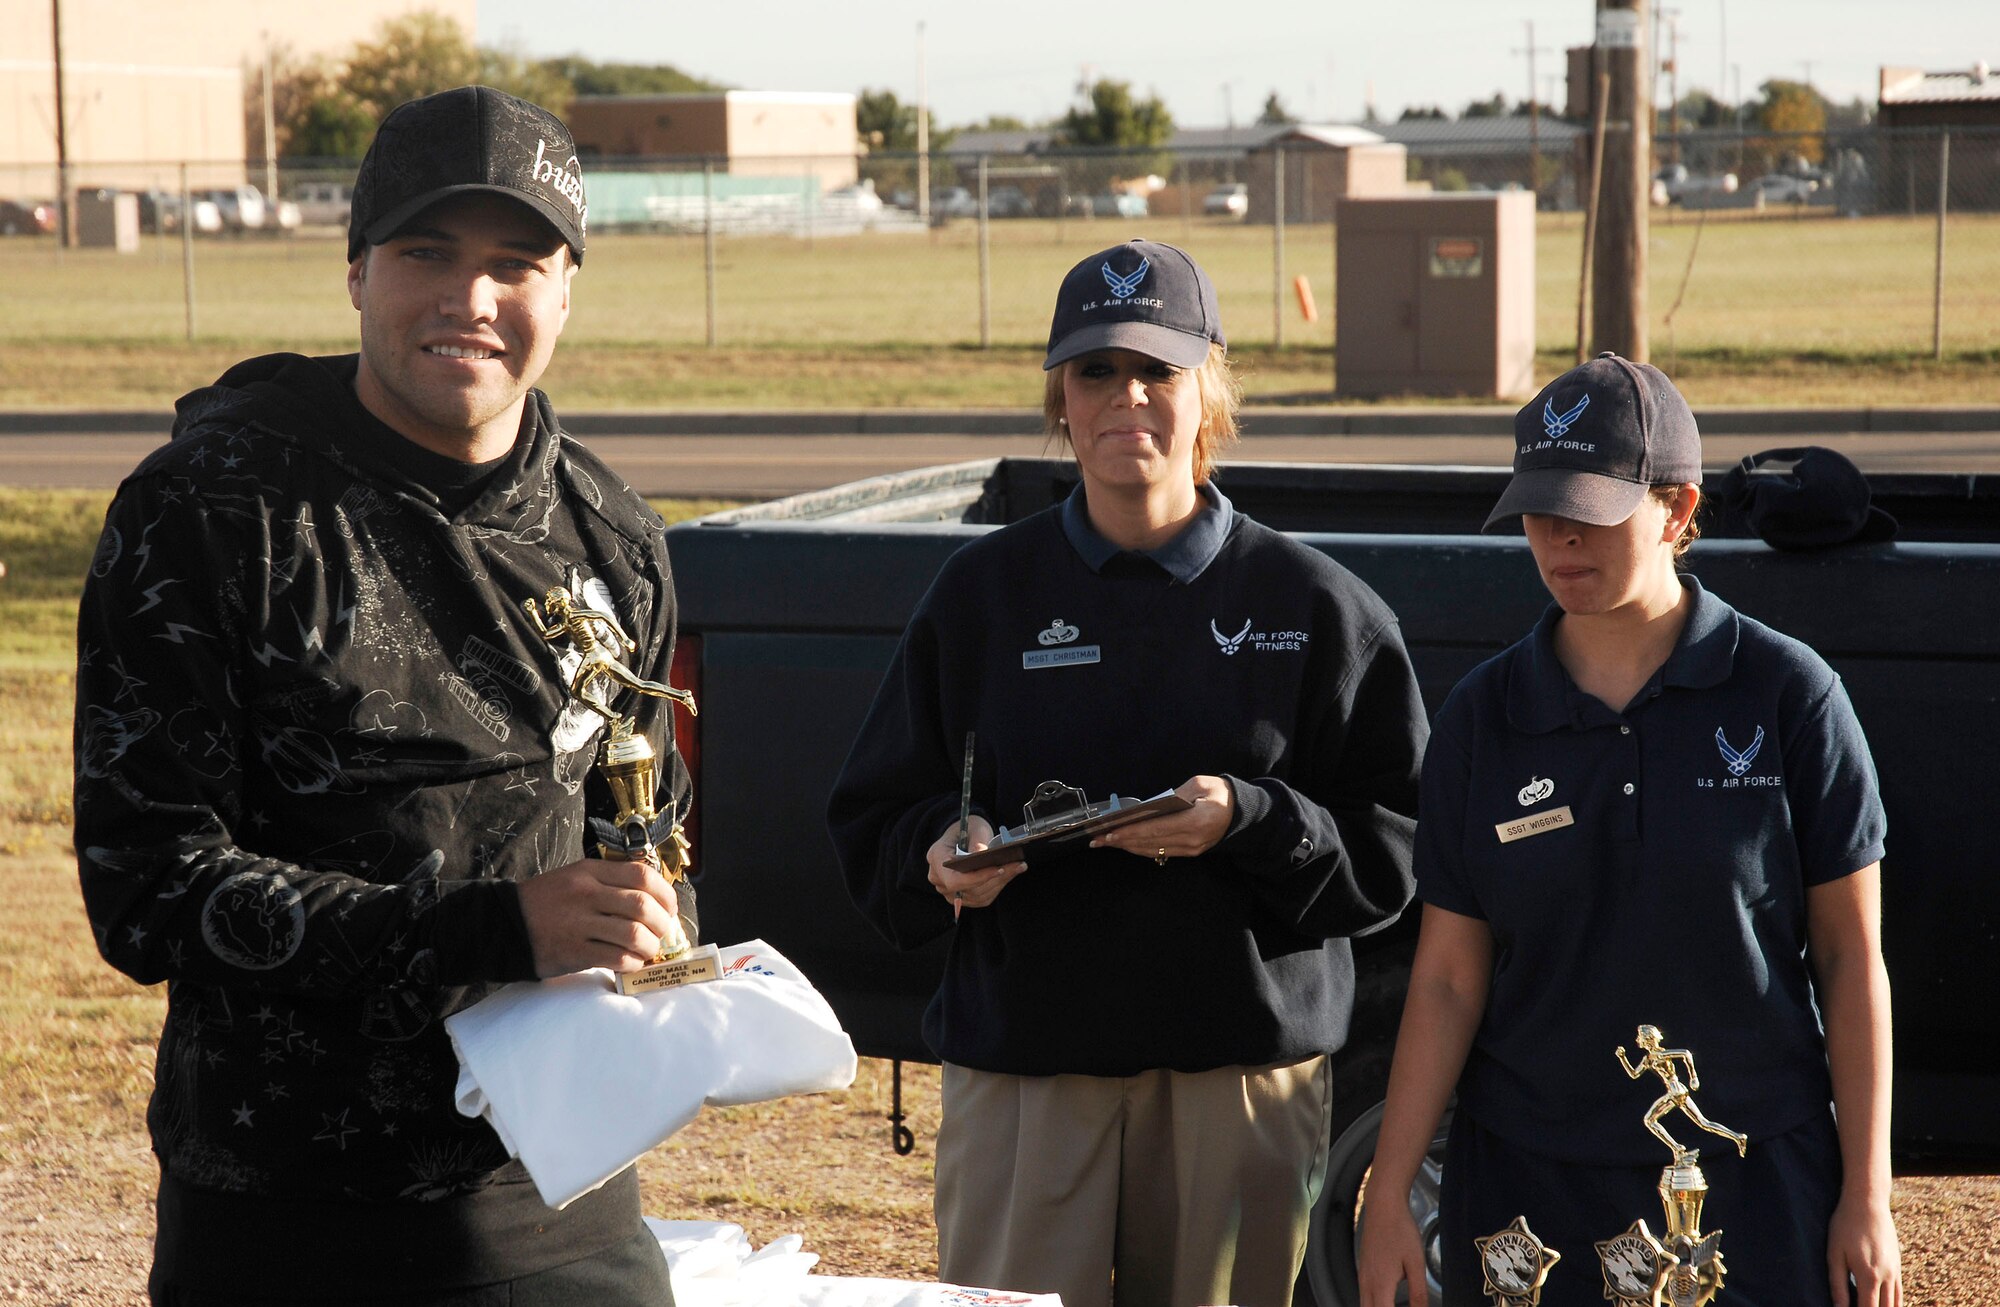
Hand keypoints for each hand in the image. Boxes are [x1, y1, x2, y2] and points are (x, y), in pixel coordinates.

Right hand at [518, 856, 680, 977]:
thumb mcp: (575, 877)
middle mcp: (586, 894)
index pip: (642, 875)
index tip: (669, 908)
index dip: (665, 893)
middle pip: (643, 906)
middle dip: (662, 924)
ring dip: (649, 947)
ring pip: (634, 934)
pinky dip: (632, 963)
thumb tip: (654, 900)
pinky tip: (630, 963)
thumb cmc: (546, 902)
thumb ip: (610, 882)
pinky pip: (616, 958)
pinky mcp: (573, 952)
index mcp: (589, 871)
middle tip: (661, 933)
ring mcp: (579, 923)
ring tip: (647, 951)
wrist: (503, 924)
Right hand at [926, 816, 1026, 915]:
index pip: (954, 879)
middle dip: (995, 878)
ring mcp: (948, 890)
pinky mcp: (961, 897)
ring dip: (1000, 882)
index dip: (977, 878)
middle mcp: (938, 878)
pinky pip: (982, 898)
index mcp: (936, 857)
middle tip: (1017, 864)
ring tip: (1017, 867)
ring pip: (978, 895)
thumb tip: (984, 854)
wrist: (963, 836)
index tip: (998, 869)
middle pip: (969, 889)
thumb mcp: (975, 828)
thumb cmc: (967, 829)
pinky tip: (1010, 873)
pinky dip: (998, 886)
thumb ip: (978, 840)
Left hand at [1091, 775, 1234, 862]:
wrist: (1240, 811)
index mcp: (1196, 821)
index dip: (1130, 831)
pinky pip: (1160, 852)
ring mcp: (1191, 849)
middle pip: (1150, 842)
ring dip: (1127, 846)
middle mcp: (1192, 840)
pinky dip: (1140, 848)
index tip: (1110, 832)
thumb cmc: (1219, 793)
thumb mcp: (1199, 784)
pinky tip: (1125, 844)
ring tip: (1105, 842)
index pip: (1156, 828)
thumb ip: (1175, 795)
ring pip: (1152, 850)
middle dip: (1121, 840)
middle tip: (1098, 839)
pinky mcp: (1190, 852)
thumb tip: (1149, 807)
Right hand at [1357, 1186, 1428, 1306]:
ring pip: (1364, 1305)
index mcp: (1381, 1284)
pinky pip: (1364, 1295)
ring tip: (1394, 1305)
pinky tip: (1388, 1301)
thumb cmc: (1400, 1230)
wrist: (1383, 1207)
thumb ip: (1418, 1293)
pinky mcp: (1363, 1269)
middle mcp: (1367, 1282)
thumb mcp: (1416, 1263)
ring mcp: (1363, 1276)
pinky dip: (1373, 1304)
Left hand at [1827, 1190, 1900, 1306]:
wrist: (1868, 1202)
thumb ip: (1837, 1284)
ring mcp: (1895, 1271)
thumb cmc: (1845, 1226)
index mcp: (1869, 1276)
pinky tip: (1882, 1303)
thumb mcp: (1834, 1254)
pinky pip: (1900, 1292)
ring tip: (1871, 1305)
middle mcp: (1887, 1277)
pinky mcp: (1898, 1264)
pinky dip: (1893, 1303)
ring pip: (1896, 1303)